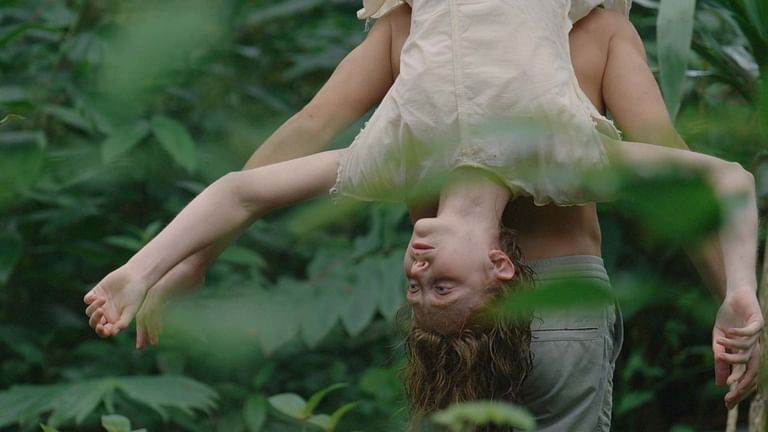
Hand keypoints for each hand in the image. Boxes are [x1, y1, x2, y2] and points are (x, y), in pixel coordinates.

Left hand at [84, 267, 148, 337]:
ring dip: (93, 307)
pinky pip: (87, 299)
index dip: (101, 332)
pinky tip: (96, 296)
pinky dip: (89, 299)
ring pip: (89, 311)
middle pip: (94, 322)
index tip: (101, 327)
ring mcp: (100, 303)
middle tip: (101, 311)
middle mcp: (106, 313)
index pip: (104, 331)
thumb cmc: (136, 294)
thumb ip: (123, 322)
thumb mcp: (131, 310)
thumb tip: (113, 333)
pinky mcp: (96, 292)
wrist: (135, 276)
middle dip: (95, 320)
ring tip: (104, 299)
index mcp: (115, 320)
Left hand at [135, 270, 204, 349]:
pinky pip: (153, 310)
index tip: (151, 341)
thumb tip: (186, 313)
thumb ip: (182, 301)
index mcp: (159, 295)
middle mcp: (153, 295)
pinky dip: (155, 323)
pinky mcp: (158, 291)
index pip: (149, 314)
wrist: (194, 263)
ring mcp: (154, 293)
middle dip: (143, 333)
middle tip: (141, 347)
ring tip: (151, 342)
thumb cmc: (194, 275)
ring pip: (145, 316)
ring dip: (148, 331)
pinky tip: (157, 333)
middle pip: (142, 317)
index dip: (149, 328)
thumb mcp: (188, 292)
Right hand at [712, 288, 762, 408]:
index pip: (746, 378)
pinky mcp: (758, 322)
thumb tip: (721, 385)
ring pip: (748, 352)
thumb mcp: (718, 340)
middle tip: (729, 389)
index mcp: (746, 355)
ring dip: (732, 352)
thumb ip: (720, 361)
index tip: (726, 402)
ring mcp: (757, 336)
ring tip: (719, 347)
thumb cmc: (728, 319)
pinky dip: (739, 335)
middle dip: (742, 383)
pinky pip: (750, 333)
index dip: (738, 391)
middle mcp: (754, 349)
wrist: (735, 296)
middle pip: (753, 372)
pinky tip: (728, 333)